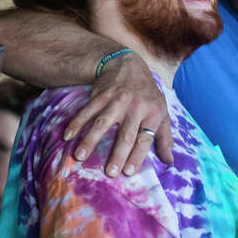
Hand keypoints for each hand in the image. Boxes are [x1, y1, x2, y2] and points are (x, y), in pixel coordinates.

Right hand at [64, 54, 173, 175]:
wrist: (129, 65)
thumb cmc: (147, 95)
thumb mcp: (162, 112)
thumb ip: (165, 138)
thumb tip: (169, 161)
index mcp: (152, 114)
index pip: (145, 138)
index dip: (138, 155)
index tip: (129, 172)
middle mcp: (135, 108)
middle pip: (126, 134)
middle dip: (118, 154)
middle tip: (110, 172)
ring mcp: (116, 101)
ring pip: (103, 123)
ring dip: (91, 140)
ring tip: (80, 156)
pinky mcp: (100, 96)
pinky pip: (87, 111)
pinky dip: (76, 123)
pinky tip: (68, 136)